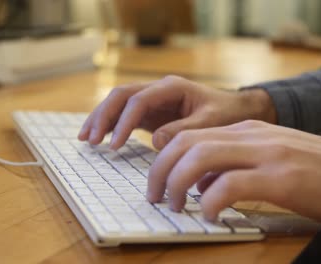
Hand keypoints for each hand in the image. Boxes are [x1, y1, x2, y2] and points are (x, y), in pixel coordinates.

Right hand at [78, 75, 275, 148]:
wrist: (234, 110)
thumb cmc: (225, 114)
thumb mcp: (211, 122)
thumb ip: (184, 130)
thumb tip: (155, 141)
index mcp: (172, 87)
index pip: (139, 100)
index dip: (124, 121)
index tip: (115, 144)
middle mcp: (159, 89)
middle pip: (122, 96)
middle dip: (104, 116)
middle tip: (92, 140)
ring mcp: (153, 100)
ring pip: (119, 103)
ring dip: (101, 119)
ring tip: (86, 139)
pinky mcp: (151, 112)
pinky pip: (125, 115)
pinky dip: (111, 125)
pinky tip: (99, 138)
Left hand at [147, 120, 320, 225]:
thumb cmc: (316, 170)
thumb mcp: (268, 158)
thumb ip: (233, 166)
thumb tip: (201, 186)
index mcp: (247, 130)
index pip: (190, 134)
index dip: (165, 158)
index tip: (158, 181)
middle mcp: (251, 136)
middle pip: (187, 143)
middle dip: (160, 170)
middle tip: (155, 196)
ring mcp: (265, 154)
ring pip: (200, 157)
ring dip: (177, 183)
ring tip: (174, 205)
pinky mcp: (280, 179)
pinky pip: (229, 185)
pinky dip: (209, 201)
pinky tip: (209, 214)